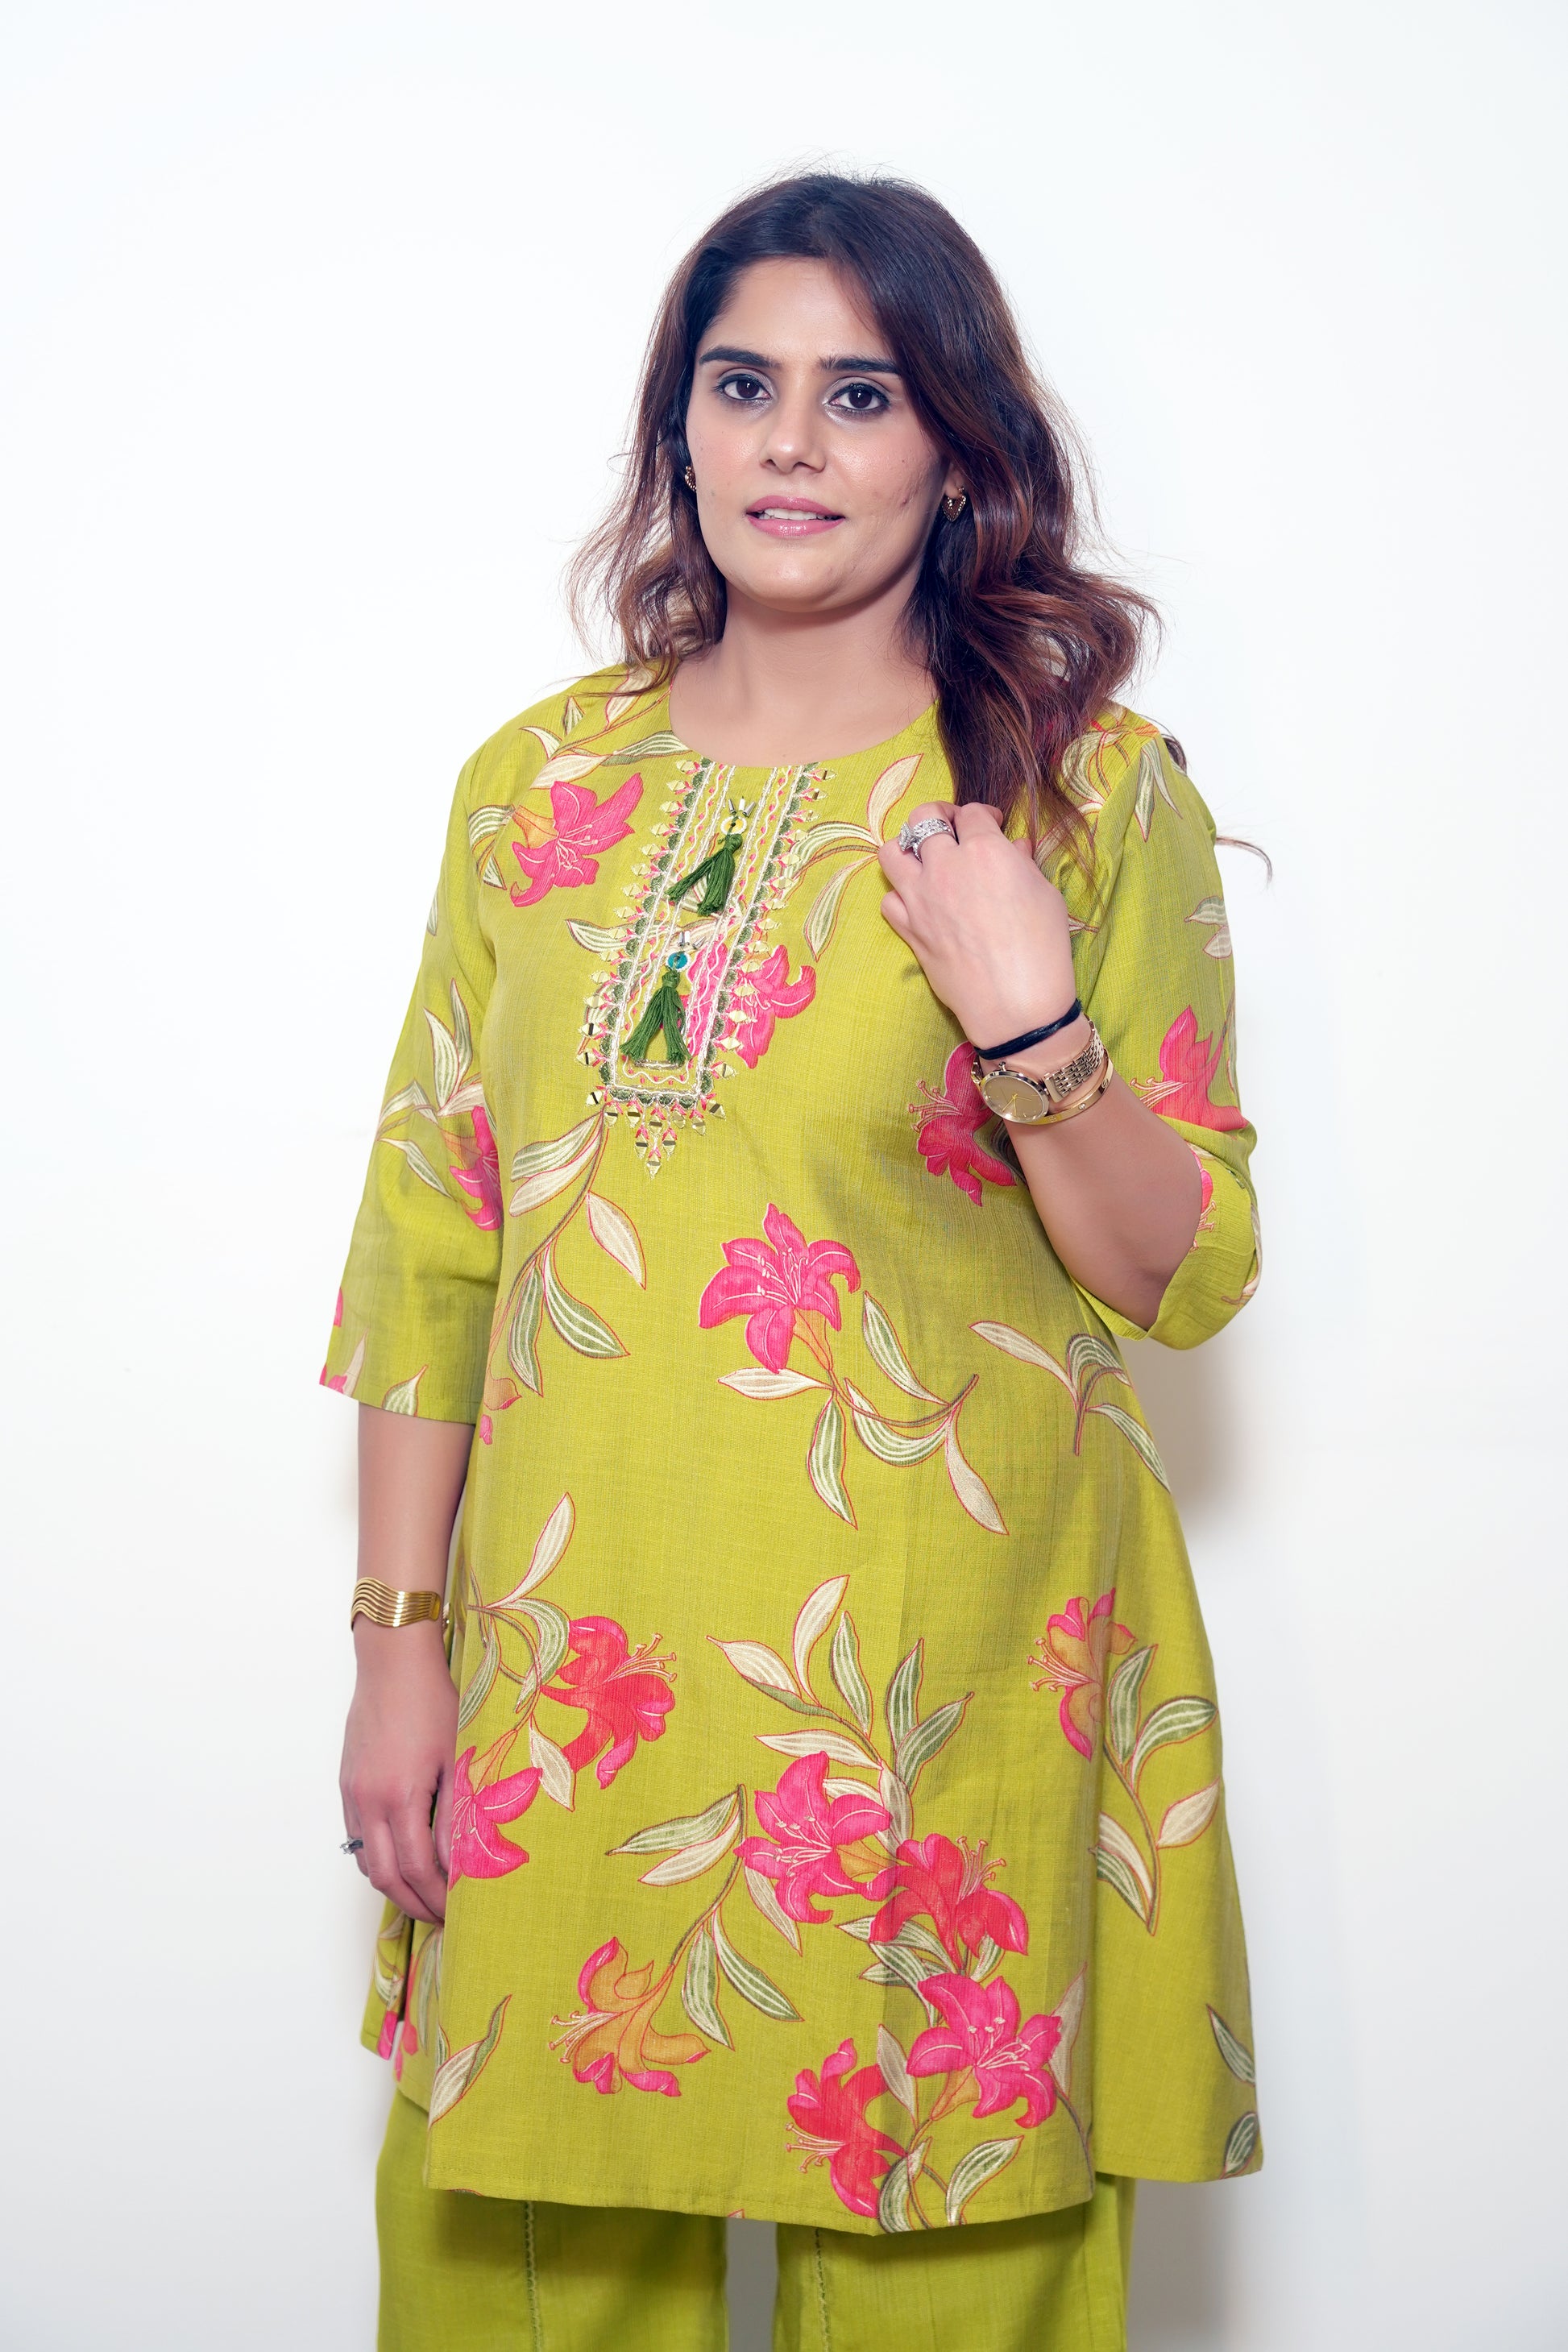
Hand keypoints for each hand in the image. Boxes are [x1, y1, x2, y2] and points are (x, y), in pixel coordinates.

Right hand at [340, 1620, 457, 1923]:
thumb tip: (459, 1865)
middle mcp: (368, 1801)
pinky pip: (356, 1838)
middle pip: (386, 1877)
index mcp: (400, 1795)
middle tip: (442, 1917)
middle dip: (415, 1904)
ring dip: (394, 1886)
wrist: (392, 1661)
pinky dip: (377, 1859)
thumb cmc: (432, 1700)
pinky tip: (401, 1859)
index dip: (438, 1897)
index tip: (459, 1910)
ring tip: (425, 1894)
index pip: (417, 1869)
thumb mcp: (456, 1757)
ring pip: (366, 1861)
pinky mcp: (346, 1784)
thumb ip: (455, 1814)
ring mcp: (353, 1793)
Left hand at [877, 802, 1079, 1048]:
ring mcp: (920, 898)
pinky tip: (918, 899)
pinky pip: (889, 899)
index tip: (991, 824)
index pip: (971, 813)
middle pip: (923, 818)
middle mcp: (946, 866)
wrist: (1016, 1004)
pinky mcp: (909, 929)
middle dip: (938, 815)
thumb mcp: (1046, 896)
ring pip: (891, 852)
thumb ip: (1024, 864)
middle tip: (951, 827)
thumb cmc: (1043, 948)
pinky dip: (900, 894)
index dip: (982, 815)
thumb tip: (1015, 847)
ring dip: (906, 847)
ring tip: (923, 856)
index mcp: (985, 850)